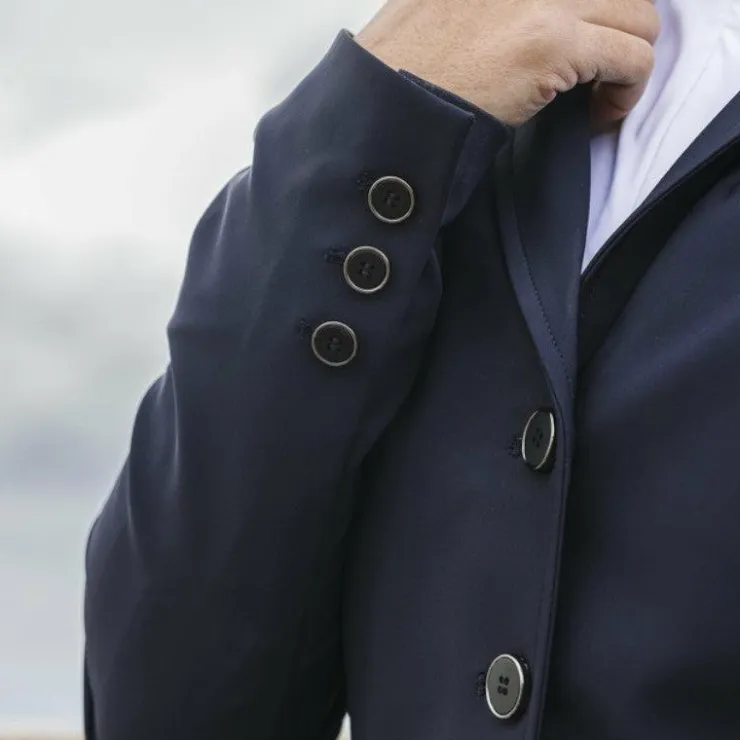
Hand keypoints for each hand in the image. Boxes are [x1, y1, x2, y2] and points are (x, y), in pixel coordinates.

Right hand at [354, 0, 659, 129]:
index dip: (596, 11)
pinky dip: (627, 93)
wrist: (387, 102)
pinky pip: (633, 59)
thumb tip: (532, 16)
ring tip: (598, 98)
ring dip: (628, 63)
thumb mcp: (445, 1)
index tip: (590, 38)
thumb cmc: (405, 66)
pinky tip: (600, 113)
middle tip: (601, 69)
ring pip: (640, 19)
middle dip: (622, 31)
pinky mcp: (554, 42)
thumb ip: (495, 0)